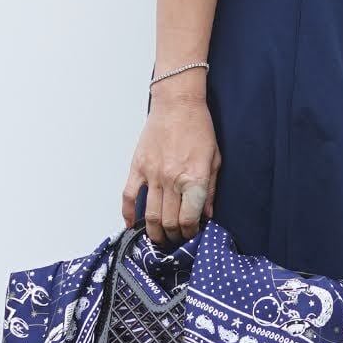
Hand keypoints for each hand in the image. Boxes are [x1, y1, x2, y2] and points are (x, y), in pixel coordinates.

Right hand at [123, 87, 219, 246]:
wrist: (177, 103)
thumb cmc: (199, 128)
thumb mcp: (215, 159)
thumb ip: (210, 189)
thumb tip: (207, 214)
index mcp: (194, 178)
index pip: (189, 218)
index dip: (190, 232)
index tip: (192, 233)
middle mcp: (172, 179)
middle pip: (169, 221)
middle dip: (173, 236)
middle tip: (176, 239)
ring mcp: (152, 174)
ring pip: (149, 214)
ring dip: (154, 232)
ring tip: (158, 239)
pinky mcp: (138, 166)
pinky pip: (128, 195)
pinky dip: (127, 213)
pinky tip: (131, 224)